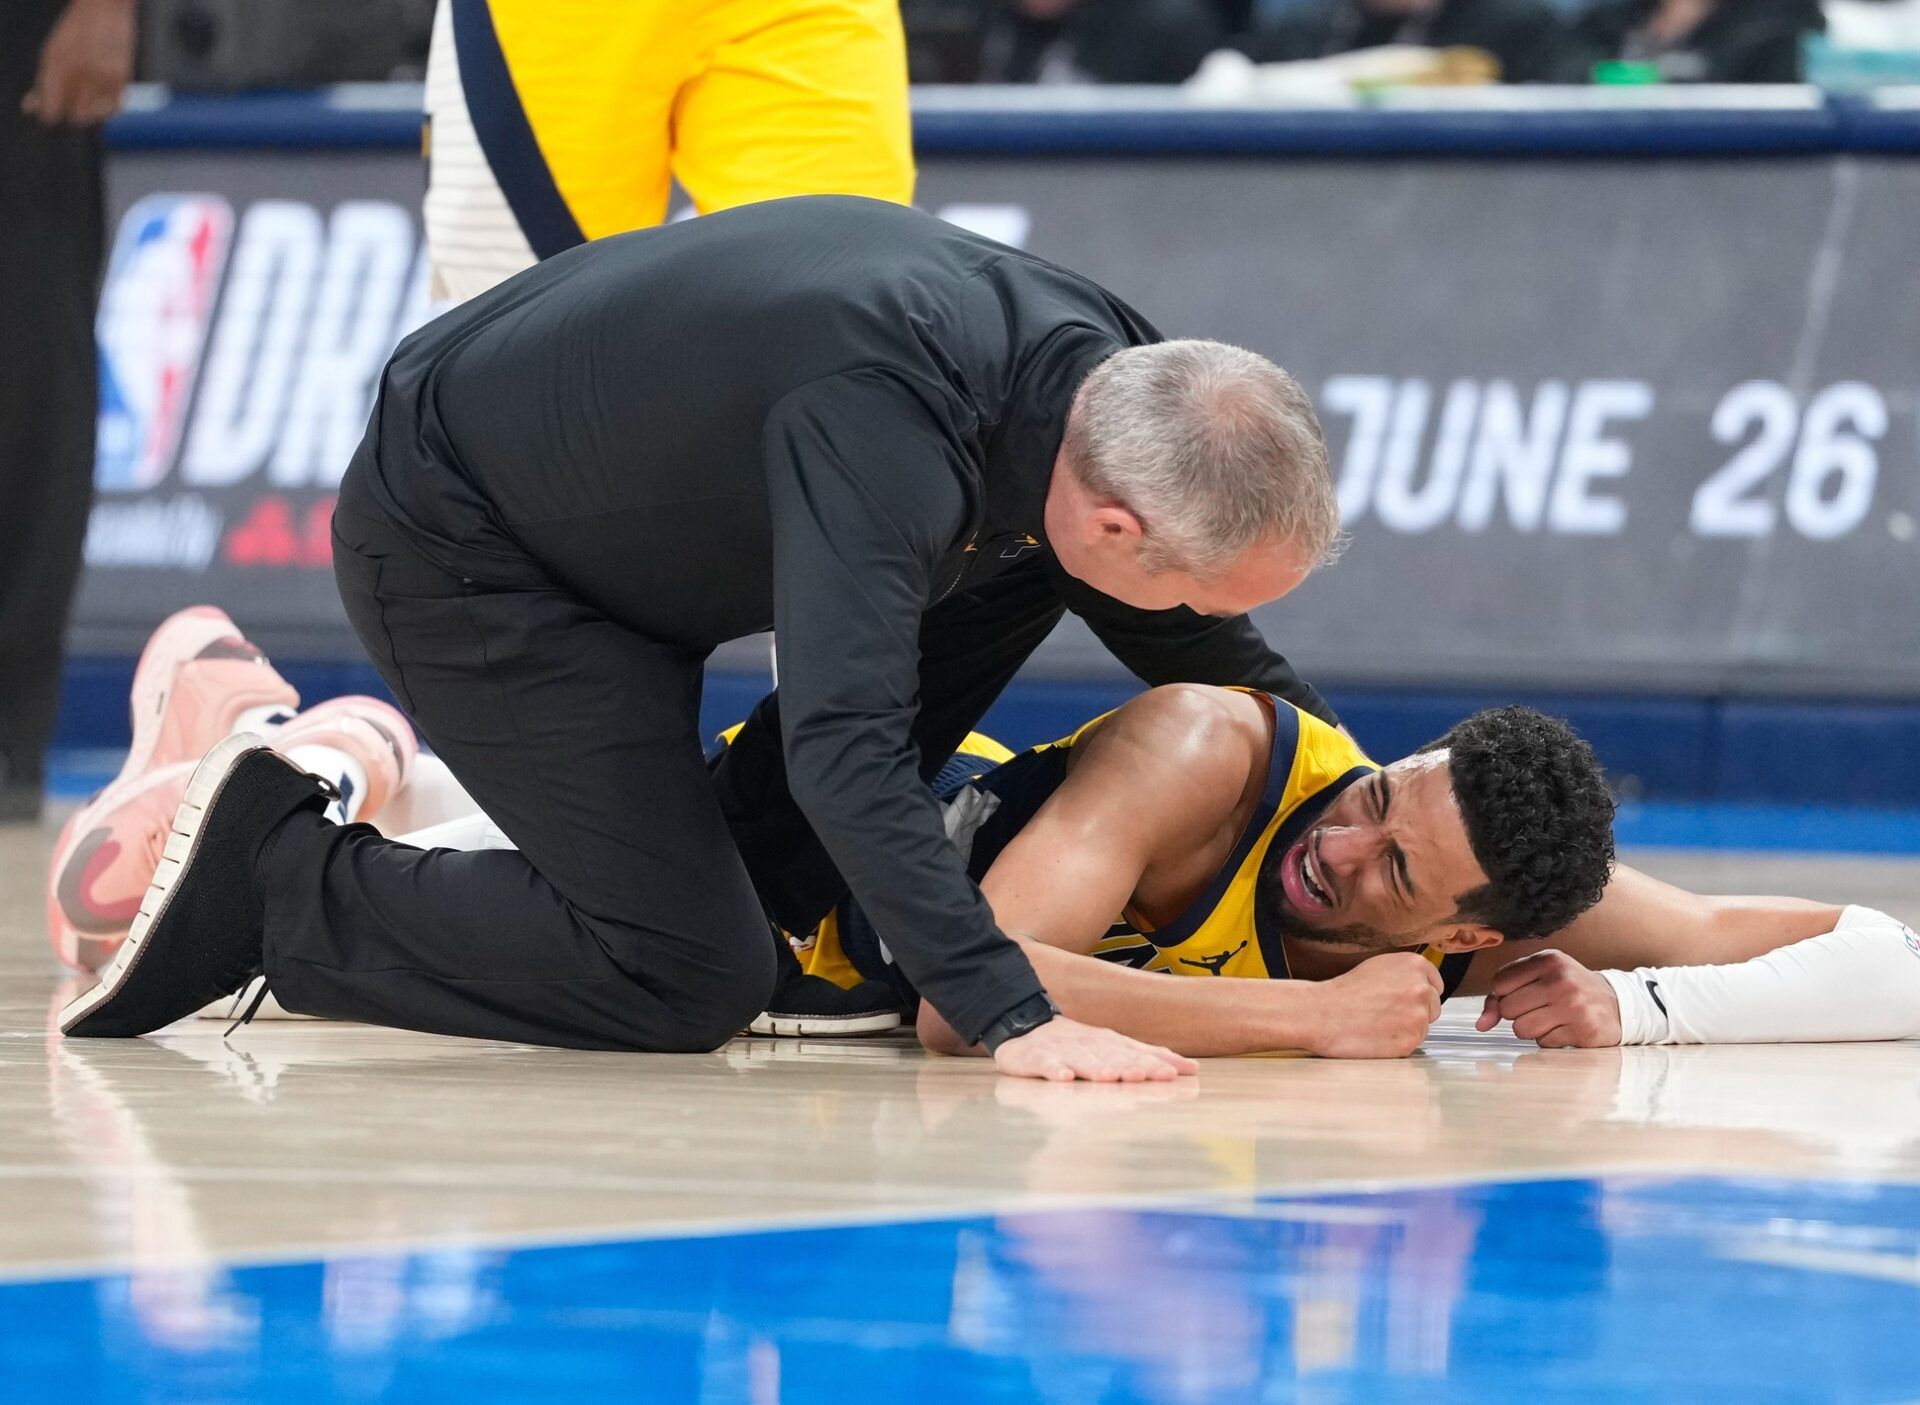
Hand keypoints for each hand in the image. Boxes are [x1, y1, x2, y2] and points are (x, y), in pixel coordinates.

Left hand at [24, 0, 134, 125]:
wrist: (104, 8)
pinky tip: (103, 96)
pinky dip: (107, 108)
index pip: (51, 110)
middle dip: (72, 111)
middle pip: (76, 116)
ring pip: (96, 115)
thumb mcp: (51, 52)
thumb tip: (31, 108)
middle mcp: (80, 73)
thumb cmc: (75, 31)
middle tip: (72, 99)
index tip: (52, 111)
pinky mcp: (122, 78)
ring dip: (91, 110)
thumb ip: (43, 82)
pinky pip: (114, 109)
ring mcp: (103, 77)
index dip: (50, 114)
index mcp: (56, 65)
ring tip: (89, 93)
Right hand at [992, 1015, 1197, 1082]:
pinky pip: (1046, 1064)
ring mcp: (1063, 1051)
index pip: (1135, 1054)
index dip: (1154, 1063)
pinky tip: (1063, 1077)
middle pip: (1113, 1057)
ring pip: (1082, 1061)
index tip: (1173, 1074)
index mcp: (1110, 1044)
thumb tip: (1190, 1067)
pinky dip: (1054, 1069)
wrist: (1026, 1025)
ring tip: (1110, 1077)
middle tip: (1148, 1077)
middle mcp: (1090, 1046)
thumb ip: (1149, 1057)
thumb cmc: (1077, 1044)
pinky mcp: (1038, 1058)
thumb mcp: (1114, 1047)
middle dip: (1131, 1067)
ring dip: (1097, 1068)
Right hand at [1304, 952, 1441, 1058]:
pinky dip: (1397, 1044)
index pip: (1436, 986)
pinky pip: (1411, 1045)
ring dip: (1406, 1030)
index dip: (1418, 995)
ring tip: (1378, 1024)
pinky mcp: (1409, 1041)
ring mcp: (1417, 1016)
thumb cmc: (1345, 991)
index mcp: (1414, 965)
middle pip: (1432, 1008)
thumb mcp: (1379, 966)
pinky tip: (1377, 1036)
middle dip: (1414, 1013)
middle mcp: (1421, 988)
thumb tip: (1426, 985)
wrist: (1321, 1013)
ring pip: (1423, 1028)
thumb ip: (1406, 973)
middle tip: (1385, 1014)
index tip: (1401, 1000)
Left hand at [1475, 949, 1621, 1047]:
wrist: (1617, 1004)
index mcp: (1548, 960)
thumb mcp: (1539, 978)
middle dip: (1517, 1014)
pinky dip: (1550, 1039)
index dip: (1503, 994)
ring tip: (1552, 1018)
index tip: (1521, 994)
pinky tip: (1566, 1028)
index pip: (1499, 982)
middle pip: (1507, 1009)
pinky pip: (1543, 1043)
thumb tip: (1481, 1025)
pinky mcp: (1583, 1030)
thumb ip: (1502, 995)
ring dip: (1532, 1029)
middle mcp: (1561, 980)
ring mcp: (1573, 1006)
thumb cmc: (1567, 989)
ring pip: (1521, 1029)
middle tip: (1540, 1008)